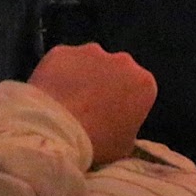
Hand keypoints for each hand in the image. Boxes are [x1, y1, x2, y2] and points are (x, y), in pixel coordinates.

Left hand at [28, 43, 156, 166]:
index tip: (114, 117)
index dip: (127, 104)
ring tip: (68, 101)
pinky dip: (60, 73)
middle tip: (91, 108)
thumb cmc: (97, 142)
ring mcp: (90, 51)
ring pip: (90, 62)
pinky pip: (64, 61)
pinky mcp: (62, 50)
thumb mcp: (126, 145)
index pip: (139, 90)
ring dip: (84, 76)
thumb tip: (118, 122)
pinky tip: (52, 93)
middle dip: (107, 84)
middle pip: (117, 70)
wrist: (57, 131)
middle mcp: (121, 60)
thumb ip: (128, 126)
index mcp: (144, 83)